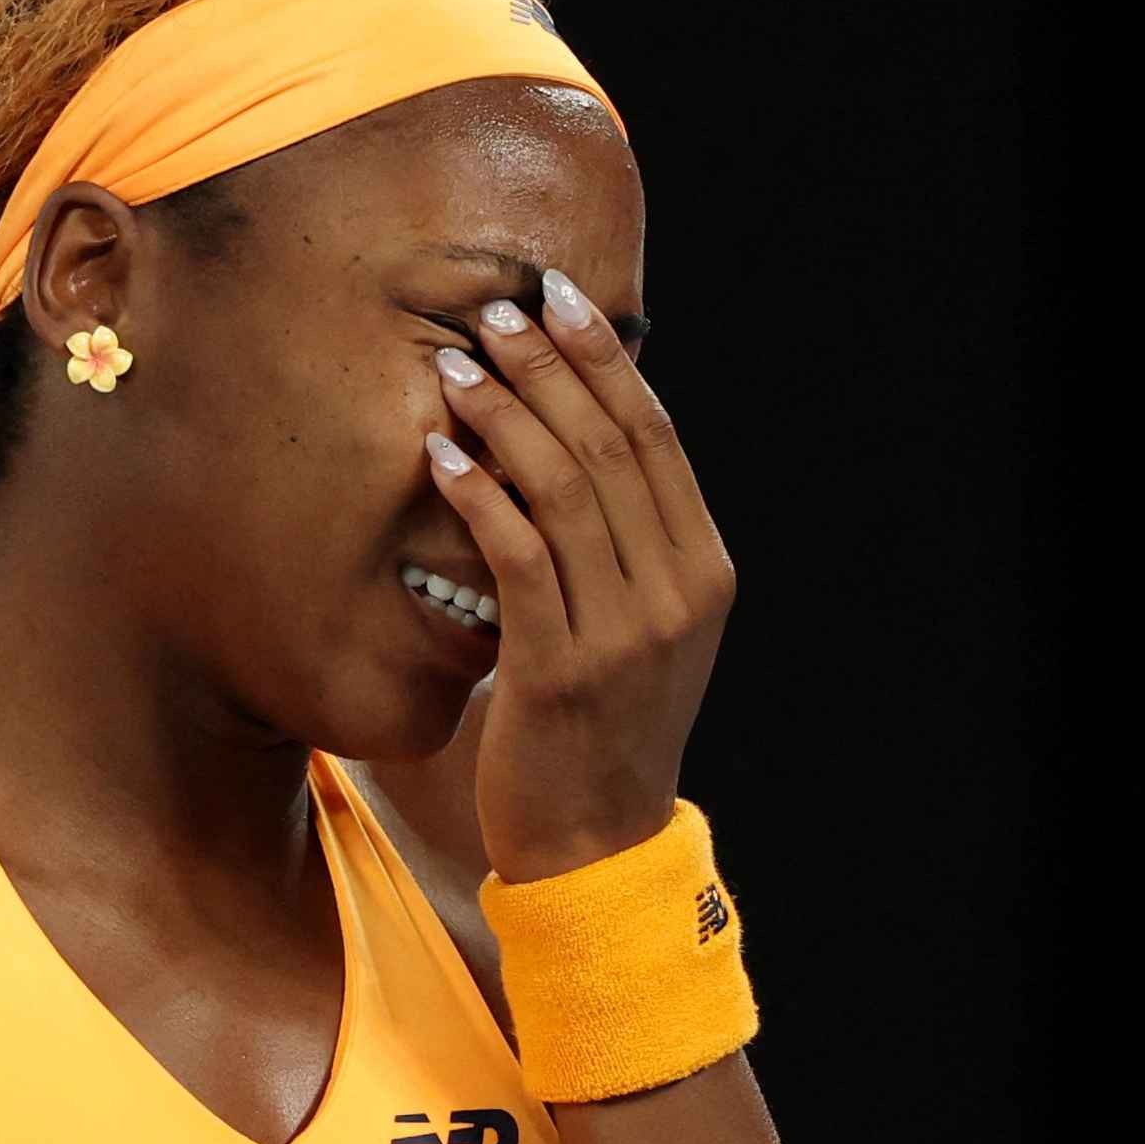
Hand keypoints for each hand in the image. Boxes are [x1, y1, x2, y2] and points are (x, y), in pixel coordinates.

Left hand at [426, 268, 734, 880]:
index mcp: (704, 570)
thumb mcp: (641, 628)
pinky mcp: (561, 669)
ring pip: (564, 488)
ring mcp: (625, 632)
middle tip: (494, 311)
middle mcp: (677, 592)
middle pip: (611, 446)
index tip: (558, 300)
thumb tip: (578, 439)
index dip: (605, 360)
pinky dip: (479, 494)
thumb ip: (627, 546)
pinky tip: (440, 455)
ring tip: (456, 367)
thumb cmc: (600, 725)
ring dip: (505, 415)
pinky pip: (518, 556)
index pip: (654, 437)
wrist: (596, 844)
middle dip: (550, 367)